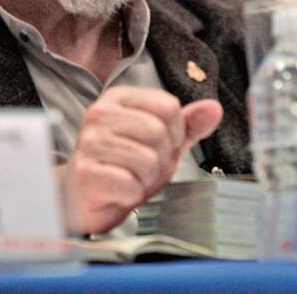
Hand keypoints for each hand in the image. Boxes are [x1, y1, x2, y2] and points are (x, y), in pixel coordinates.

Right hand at [56, 86, 222, 234]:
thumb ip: (187, 125)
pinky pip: (130, 183)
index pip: (169, 106)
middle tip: (144, 167)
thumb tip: (214, 108)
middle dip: (162, 158)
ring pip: (147, 159)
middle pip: (158, 132)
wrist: (82, 198)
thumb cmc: (122, 165)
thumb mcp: (161, 141)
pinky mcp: (84, 173)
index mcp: (120, 98)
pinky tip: (119, 190)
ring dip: (147, 178)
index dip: (175, 133)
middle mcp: (100, 114)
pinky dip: (132, 193)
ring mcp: (89, 143)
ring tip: (130, 177)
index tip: (160, 145)